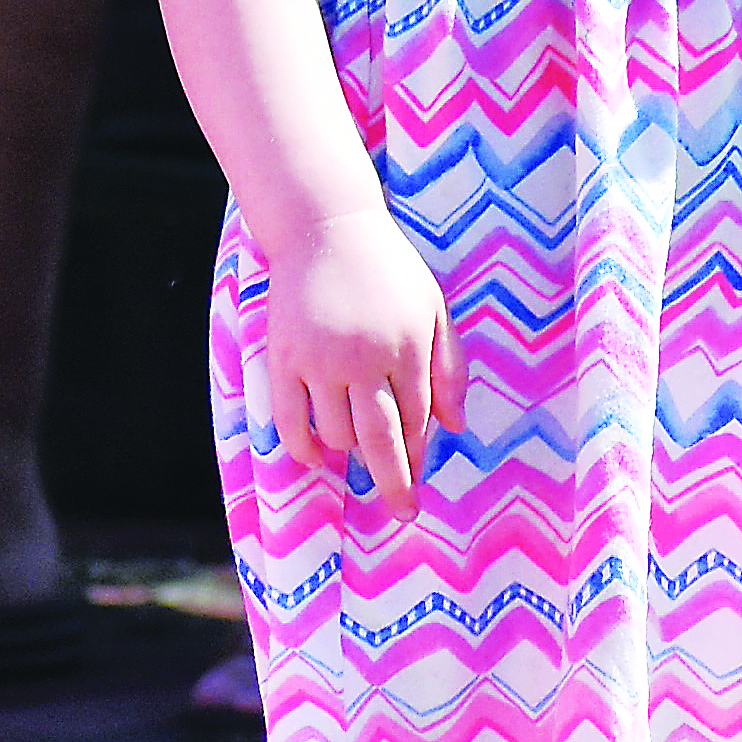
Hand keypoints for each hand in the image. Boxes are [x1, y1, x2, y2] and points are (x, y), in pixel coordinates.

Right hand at [264, 205, 454, 519]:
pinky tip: (314, 457)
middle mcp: (363, 358)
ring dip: (348, 452)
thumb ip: (450, 368)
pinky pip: (289, 418)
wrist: (325, 227)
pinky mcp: (284, 356)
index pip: (416, 420)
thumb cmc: (388, 269)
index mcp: (407, 347)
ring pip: (336, 433)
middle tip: (402, 513)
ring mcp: (320, 359)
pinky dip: (301, 445)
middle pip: (379, 441)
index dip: (418, 457)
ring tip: (354, 455)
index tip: (418, 485)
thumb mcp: (434, 309)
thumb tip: (457, 428)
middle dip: (394, 484)